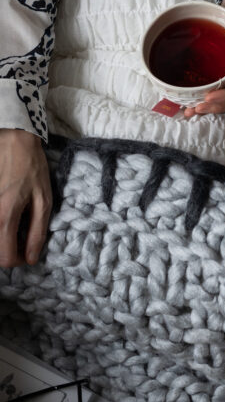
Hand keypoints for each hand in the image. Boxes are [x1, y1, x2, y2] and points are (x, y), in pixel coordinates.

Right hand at [0, 128, 51, 267]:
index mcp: (5, 217)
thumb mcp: (43, 199)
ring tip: (14, 226)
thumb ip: (38, 231)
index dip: (18, 260)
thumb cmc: (31, 168)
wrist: (12, 140)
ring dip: (2, 237)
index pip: (5, 258)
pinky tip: (7, 215)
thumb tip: (32, 258)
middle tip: (21, 240)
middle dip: (8, 251)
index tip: (27, 252)